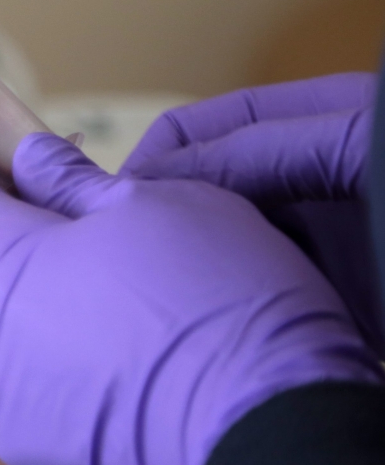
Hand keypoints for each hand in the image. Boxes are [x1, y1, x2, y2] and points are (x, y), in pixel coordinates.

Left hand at [0, 133, 382, 464]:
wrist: (277, 452)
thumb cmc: (217, 307)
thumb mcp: (156, 204)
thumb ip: (70, 179)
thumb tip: (28, 158)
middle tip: (57, 225)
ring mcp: (6, 411)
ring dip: (25, 311)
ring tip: (108, 300)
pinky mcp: (43, 463)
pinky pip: (31, 401)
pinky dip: (61, 376)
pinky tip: (127, 369)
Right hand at [121, 74, 380, 349]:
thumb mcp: (356, 143)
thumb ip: (260, 150)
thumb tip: (158, 180)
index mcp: (313, 125)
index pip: (203, 130)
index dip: (153, 159)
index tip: (109, 202)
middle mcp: (311, 185)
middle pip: (208, 196)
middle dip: (164, 224)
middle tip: (118, 262)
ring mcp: (328, 248)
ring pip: (232, 257)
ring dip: (196, 279)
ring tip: (155, 305)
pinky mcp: (342, 308)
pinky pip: (272, 311)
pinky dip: (238, 324)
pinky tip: (206, 338)